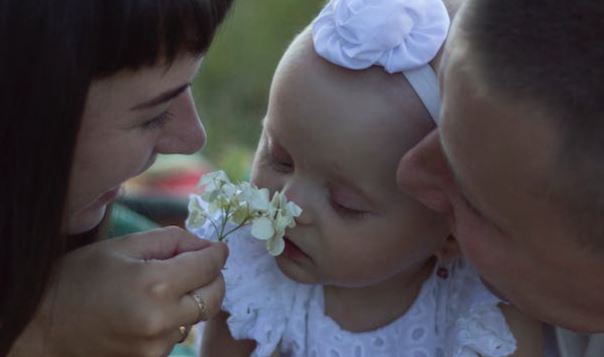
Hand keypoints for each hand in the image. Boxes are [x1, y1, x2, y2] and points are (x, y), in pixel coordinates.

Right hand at [10, 226, 226, 356]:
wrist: (43, 327)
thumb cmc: (78, 278)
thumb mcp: (122, 246)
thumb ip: (170, 240)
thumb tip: (205, 245)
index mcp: (155, 285)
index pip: (209, 266)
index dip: (217, 252)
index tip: (216, 247)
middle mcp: (161, 320)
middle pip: (215, 296)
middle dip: (213, 276)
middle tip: (199, 265)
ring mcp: (156, 346)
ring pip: (198, 316)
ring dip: (192, 298)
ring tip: (163, 287)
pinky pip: (178, 333)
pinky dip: (175, 317)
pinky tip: (150, 309)